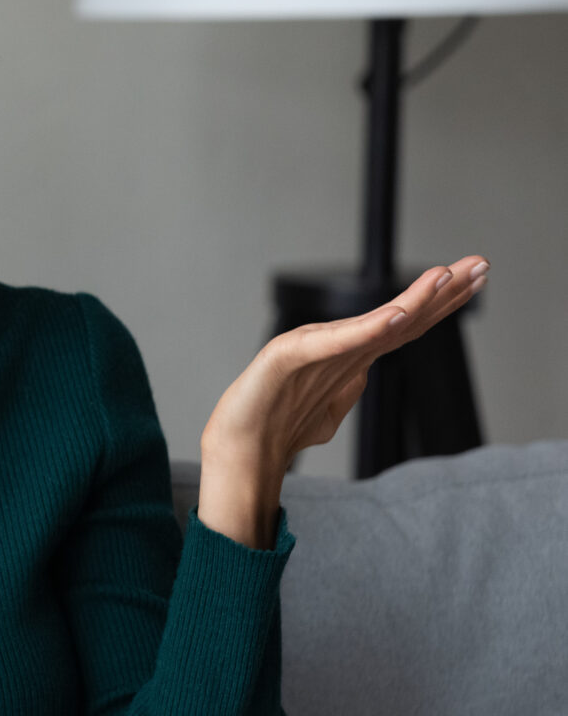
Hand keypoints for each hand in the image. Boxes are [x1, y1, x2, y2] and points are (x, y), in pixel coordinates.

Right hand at [201, 255, 489, 477]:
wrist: (237, 452)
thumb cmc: (269, 427)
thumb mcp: (324, 413)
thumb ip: (345, 392)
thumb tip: (363, 379)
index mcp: (348, 360)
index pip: (405, 327)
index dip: (441, 304)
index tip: (475, 281)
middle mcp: (337, 349)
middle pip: (400, 316)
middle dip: (443, 289)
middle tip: (480, 263)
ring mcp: (313, 349)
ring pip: (373, 322)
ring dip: (415, 299)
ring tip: (447, 274)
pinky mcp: (288, 356)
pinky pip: (335, 343)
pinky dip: (366, 329)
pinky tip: (393, 317)